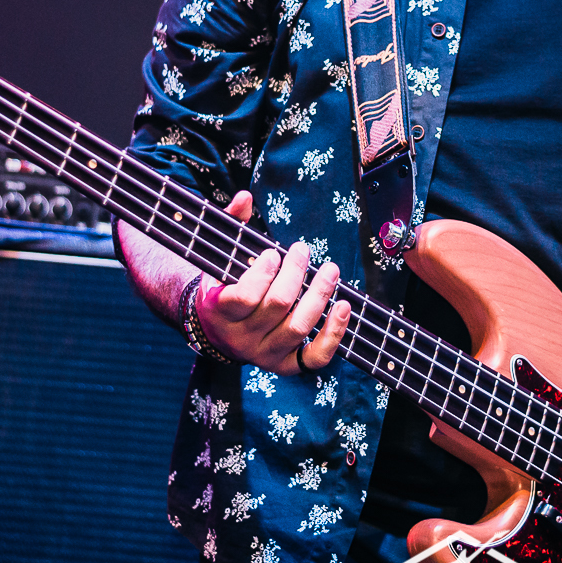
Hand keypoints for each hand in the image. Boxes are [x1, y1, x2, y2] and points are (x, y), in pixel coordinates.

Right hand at [197, 190, 349, 374]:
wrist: (217, 332)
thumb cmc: (222, 287)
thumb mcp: (219, 259)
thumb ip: (232, 226)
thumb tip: (244, 197)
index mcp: (220, 312)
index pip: (243, 297)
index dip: (263, 273)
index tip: (273, 253)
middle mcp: (242, 338)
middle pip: (277, 306)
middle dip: (295, 273)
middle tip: (302, 251)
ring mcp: (264, 354)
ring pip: (298, 328)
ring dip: (319, 295)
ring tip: (330, 270)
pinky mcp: (285, 365)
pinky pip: (314, 357)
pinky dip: (334, 334)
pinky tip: (344, 306)